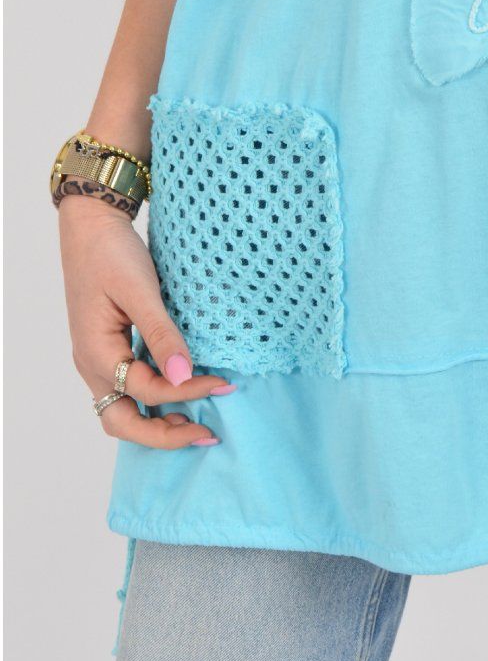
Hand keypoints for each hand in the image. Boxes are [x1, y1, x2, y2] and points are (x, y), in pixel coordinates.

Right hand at [59, 194, 233, 447]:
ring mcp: (98, 360)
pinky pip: (128, 388)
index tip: (224, 383)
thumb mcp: (140, 291)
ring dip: (157, 422)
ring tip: (196, 424)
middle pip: (123, 422)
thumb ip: (162, 334)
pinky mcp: (109, 348)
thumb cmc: (112, 254)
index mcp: (97, 354)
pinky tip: (180, 391)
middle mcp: (93, 365)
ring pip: (123, 410)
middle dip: (164, 435)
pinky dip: (153, 399)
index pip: (147, 390)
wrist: (91, 226)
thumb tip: (184, 375)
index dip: (187, 391)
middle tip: (207, 434)